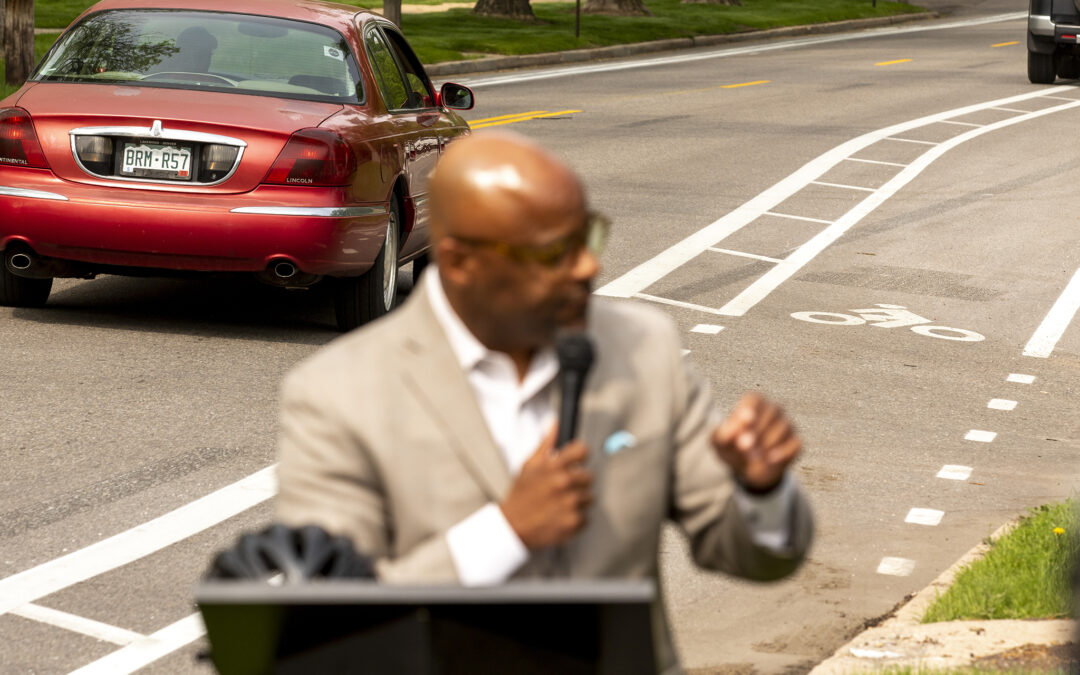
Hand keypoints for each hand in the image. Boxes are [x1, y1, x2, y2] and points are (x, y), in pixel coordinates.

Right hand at [500, 426, 592, 549]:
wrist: (512, 527)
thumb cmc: (520, 496)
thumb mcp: (528, 467)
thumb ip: (545, 444)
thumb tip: (555, 424)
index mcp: (553, 467)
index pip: (582, 450)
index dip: (580, 456)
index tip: (577, 462)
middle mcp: (563, 483)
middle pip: (588, 476)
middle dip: (578, 482)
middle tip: (563, 489)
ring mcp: (570, 503)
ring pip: (589, 497)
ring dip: (578, 501)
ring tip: (560, 504)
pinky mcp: (573, 521)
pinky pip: (586, 516)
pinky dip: (576, 518)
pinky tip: (561, 516)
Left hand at [712, 393, 800, 491]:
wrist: (745, 470)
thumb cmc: (731, 447)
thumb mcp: (720, 442)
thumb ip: (727, 434)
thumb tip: (741, 434)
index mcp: (752, 402)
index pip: (755, 399)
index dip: (751, 409)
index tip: (745, 422)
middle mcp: (773, 409)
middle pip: (772, 411)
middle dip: (758, 430)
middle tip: (744, 446)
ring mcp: (786, 425)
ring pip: (784, 427)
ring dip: (767, 443)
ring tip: (752, 455)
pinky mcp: (795, 442)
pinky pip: (795, 444)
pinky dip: (782, 453)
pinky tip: (769, 460)